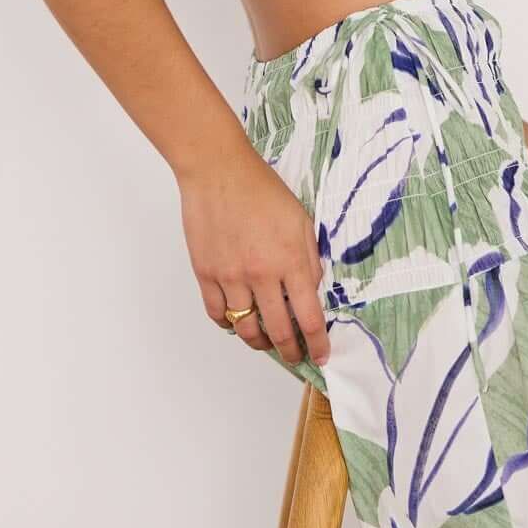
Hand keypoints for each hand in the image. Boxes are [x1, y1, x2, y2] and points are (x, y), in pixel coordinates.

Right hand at [177, 142, 330, 365]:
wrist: (217, 171)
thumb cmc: (261, 189)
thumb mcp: (301, 220)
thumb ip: (310, 259)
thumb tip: (313, 290)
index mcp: (290, 260)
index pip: (309, 317)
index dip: (317, 343)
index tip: (321, 355)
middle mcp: (261, 274)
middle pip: (278, 331)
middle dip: (291, 351)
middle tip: (295, 356)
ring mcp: (230, 277)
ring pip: (246, 329)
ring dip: (259, 342)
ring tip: (266, 341)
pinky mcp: (205, 274)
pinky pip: (218, 314)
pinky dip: (229, 324)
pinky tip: (237, 321)